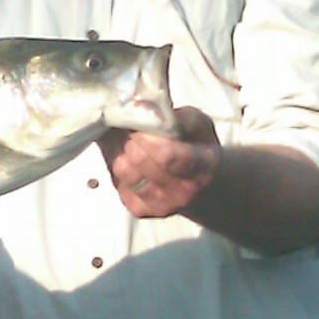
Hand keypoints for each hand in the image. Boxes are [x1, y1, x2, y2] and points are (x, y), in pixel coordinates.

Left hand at [100, 106, 221, 217]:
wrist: (194, 182)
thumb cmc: (194, 146)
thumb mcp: (197, 124)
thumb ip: (179, 117)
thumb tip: (150, 108)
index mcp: (202, 166)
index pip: (166, 155)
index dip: (146, 136)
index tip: (140, 123)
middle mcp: (183, 191)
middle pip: (140, 161)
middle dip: (130, 138)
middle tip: (128, 126)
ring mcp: (161, 204)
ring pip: (125, 172)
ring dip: (119, 150)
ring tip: (124, 138)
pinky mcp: (140, 210)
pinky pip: (118, 184)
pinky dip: (116, 165)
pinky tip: (124, 155)